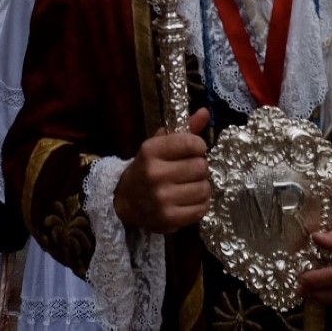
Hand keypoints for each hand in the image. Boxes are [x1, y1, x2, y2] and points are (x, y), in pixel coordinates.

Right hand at [114, 107, 210, 233]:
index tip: (194, 150)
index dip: (199, 146)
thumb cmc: (148, 167)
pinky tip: (190, 200)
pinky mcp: (168, 219)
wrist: (126, 200)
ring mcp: (161, 198)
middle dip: (200, 167)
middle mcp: (155, 174)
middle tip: (191, 170)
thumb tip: (205, 111)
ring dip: (202, 186)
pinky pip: (201, 209)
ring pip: (204, 188)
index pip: (192, 143)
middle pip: (201, 167)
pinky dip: (200, 204)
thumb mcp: (160, 144)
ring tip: (190, 185)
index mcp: (151, 150)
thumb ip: (184, 128)